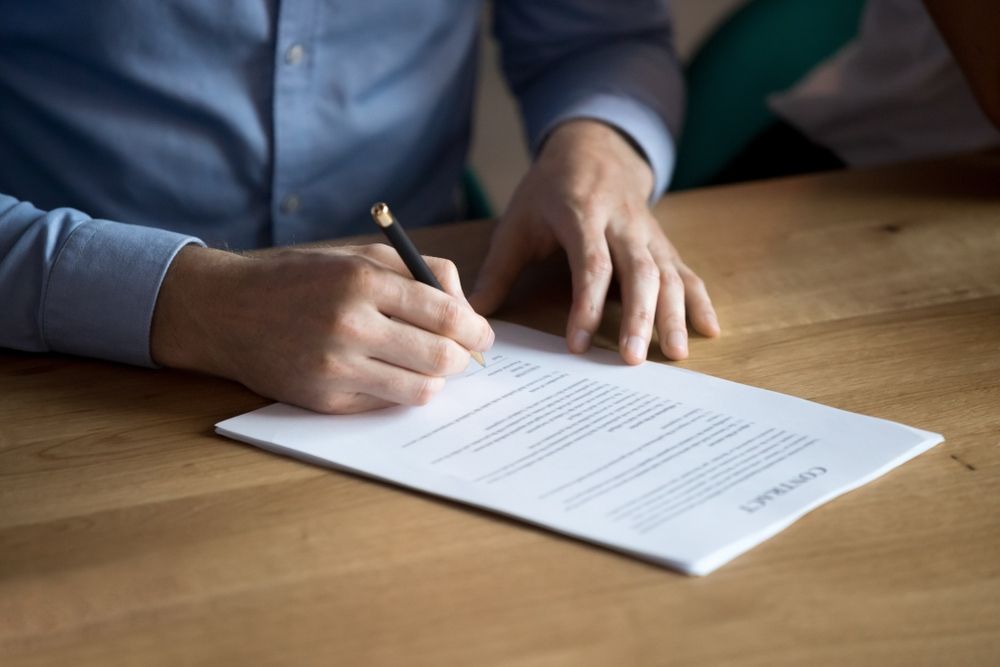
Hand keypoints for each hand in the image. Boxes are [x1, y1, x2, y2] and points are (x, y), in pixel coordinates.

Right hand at [151, 244, 494, 413]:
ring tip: (429, 365)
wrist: (227, 310)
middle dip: (464, 358)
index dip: (476, 330)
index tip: (482, 335)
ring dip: (436, 379)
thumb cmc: (300, 278)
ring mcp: (335, 368)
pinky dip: (398, 391)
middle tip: (464, 354)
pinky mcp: (323, 400)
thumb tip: (466, 307)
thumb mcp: (358, 256)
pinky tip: (389, 374)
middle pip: (441, 357)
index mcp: (363, 281)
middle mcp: (350, 325)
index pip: (446, 316)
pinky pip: (384, 404)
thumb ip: (419, 271)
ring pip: (420, 389)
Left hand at [470, 119, 718, 363]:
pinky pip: (686, 272)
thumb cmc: (551, 190)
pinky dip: (700, 301)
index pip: (590, 264)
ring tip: (675, 354)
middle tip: (632, 359)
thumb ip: (499, 268)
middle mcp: (622, 223)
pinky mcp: (663, 244)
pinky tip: (709, 330)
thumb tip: (473, 311)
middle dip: (639, 316)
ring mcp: (649, 233)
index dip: (586, 305)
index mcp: (582, 214)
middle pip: (639, 271)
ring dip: (674, 315)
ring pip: (669, 274)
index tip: (578, 344)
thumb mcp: (518, 220)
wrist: (595, 148)